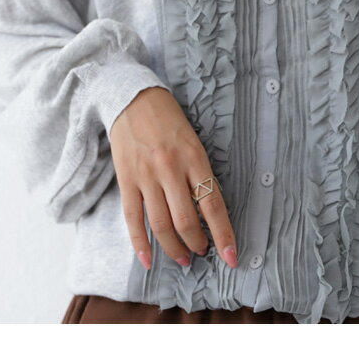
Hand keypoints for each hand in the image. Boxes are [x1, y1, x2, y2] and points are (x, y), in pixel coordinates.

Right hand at [109, 86, 237, 271]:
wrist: (132, 98)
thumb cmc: (168, 120)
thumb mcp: (193, 142)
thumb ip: (200, 174)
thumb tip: (208, 212)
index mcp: (194, 158)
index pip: (213, 205)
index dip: (223, 235)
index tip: (231, 257)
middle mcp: (170, 168)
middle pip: (186, 220)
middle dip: (197, 244)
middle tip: (203, 252)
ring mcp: (146, 176)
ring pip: (161, 224)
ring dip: (174, 248)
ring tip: (184, 258)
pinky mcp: (126, 179)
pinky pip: (133, 219)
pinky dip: (140, 244)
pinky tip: (148, 260)